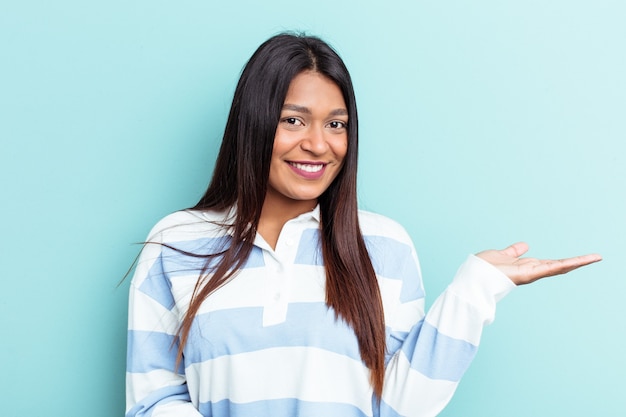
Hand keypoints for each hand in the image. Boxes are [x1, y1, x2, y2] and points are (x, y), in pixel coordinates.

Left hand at [476, 242, 601, 284]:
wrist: (471, 276)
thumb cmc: (482, 269)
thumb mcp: (501, 255)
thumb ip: (513, 252)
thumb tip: (525, 246)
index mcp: (525, 267)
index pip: (548, 263)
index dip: (563, 260)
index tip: (577, 258)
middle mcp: (530, 271)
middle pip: (557, 266)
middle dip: (576, 262)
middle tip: (595, 257)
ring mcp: (531, 274)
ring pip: (558, 267)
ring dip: (578, 262)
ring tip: (595, 257)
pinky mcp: (529, 274)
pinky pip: (551, 268)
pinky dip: (567, 264)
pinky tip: (581, 261)